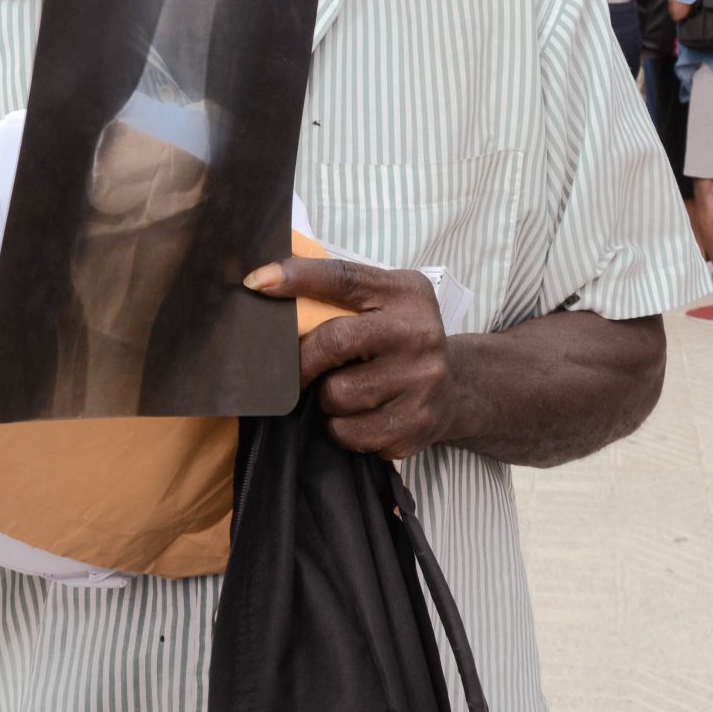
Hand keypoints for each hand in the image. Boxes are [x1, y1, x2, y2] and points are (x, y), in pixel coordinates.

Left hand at [246, 257, 458, 459]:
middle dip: (304, 361)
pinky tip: (359, 416)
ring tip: (345, 391)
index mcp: (407, 293)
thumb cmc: (399, 340)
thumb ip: (339, 290)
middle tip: (300, 370)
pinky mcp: (415, 426)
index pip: (343, 278)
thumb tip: (266, 281)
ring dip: (326, 398)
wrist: (456, 389)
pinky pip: (348, 433)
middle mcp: (419, 334)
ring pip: (336, 395)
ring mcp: (422, 383)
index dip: (297, 278)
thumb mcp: (384, 301)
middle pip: (333, 343)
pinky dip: (341, 428)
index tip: (256, 282)